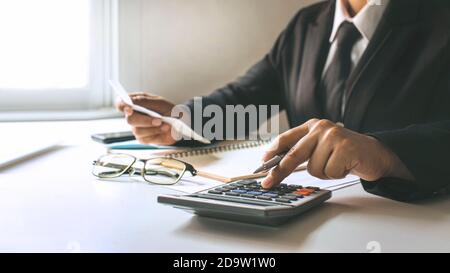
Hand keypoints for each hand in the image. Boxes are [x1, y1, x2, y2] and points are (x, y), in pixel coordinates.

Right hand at [115, 92, 176, 144]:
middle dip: (145, 120)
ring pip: (138, 130)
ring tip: (165, 124)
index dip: (122, 106)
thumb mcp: (158, 101)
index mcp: (135, 103)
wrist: (180, 122)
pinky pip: (144, 138)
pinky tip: (164, 129)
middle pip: (129, 120)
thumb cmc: (168, 110)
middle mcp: (133, 116)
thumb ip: (143, 101)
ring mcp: (137, 128)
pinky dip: (156, 133)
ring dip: (154, 127)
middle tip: (159, 119)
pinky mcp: (143, 138)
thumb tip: (130, 101)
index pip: (120, 104)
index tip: (129, 108)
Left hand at [261, 119, 413, 187]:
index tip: (261, 166)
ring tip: (336, 165)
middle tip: (267, 183)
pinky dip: (336, 174)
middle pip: (294, 154)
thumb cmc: (344, 152)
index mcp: (312, 126)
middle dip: (279, 171)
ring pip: (313, 168)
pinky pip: (329, 172)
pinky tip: (345, 166)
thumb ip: (301, 151)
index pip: (286, 139)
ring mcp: (333, 137)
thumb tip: (276, 164)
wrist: (375, 154)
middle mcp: (321, 128)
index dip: (272, 153)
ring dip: (324, 172)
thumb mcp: (320, 147)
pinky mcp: (345, 148)